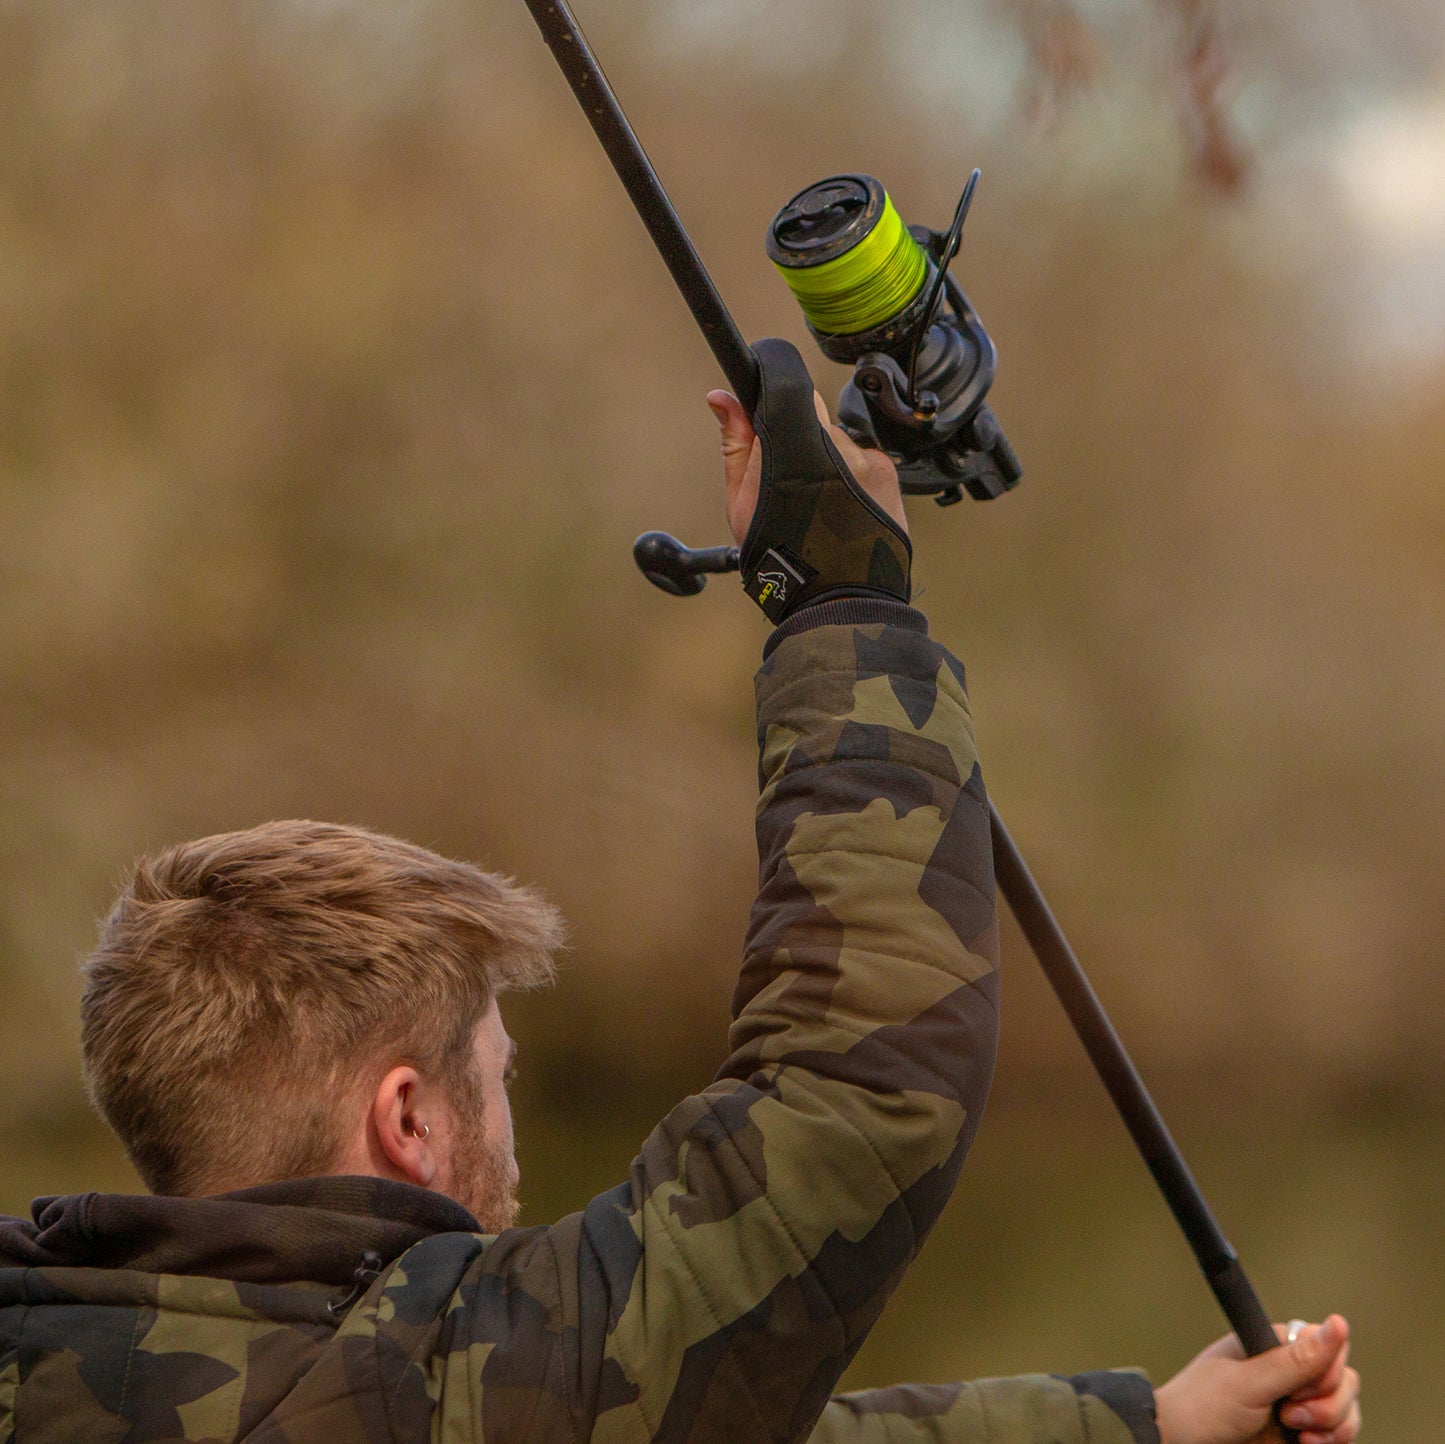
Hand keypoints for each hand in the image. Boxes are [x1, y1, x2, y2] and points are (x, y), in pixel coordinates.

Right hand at [707, 389, 906, 548]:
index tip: (765, 422)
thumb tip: (724, 399)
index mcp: (794, 448)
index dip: (776, 407)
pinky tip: (841, 509)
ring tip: (818, 504)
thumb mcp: (741, 504)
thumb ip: (735, 444)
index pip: (789, 395)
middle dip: (800, 442)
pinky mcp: (888, 474)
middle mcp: (836, 447)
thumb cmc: (785, 560)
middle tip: (790, 483)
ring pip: (841, 443)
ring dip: (829, 461)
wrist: (838, 600)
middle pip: (814, 421)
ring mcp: (867, 460)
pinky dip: (853, 478)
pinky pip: (865, 462)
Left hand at [1155, 1316, 1359, 1443]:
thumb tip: (1338, 1323)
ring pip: (1347, 1409)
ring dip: (1331, 1427)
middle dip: (1329, 1404)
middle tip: (1290, 1414)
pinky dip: (1331, 1441)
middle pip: (1344, 1380)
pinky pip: (1338, 1434)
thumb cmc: (1203, 1407)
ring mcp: (1298, 1403)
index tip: (1299, 1389)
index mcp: (1274, 1345)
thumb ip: (1296, 1361)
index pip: (1329, 1345)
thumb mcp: (1250, 1383)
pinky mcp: (1301, 1433)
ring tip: (1296, 1433)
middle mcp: (1289, 1371)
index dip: (1327, 1370)